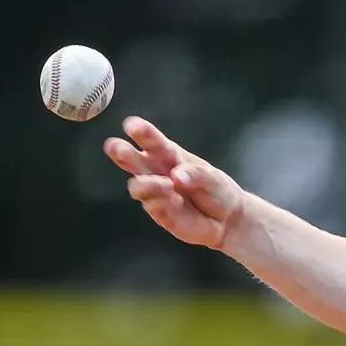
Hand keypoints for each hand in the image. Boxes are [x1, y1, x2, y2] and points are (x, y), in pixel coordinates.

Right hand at [104, 117, 244, 248]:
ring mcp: (156, 193)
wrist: (229, 220)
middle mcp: (157, 172)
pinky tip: (175, 201)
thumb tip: (176, 176)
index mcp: (169, 155)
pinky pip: (153, 206)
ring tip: (167, 184)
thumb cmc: (218, 190)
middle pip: (133, 160)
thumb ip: (197, 174)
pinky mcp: (160, 213)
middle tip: (116, 147)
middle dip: (123, 153)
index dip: (141, 132)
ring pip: (138, 186)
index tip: (131, 125)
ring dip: (148, 183)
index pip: (152, 141)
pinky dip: (162, 203)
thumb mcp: (213, 178)